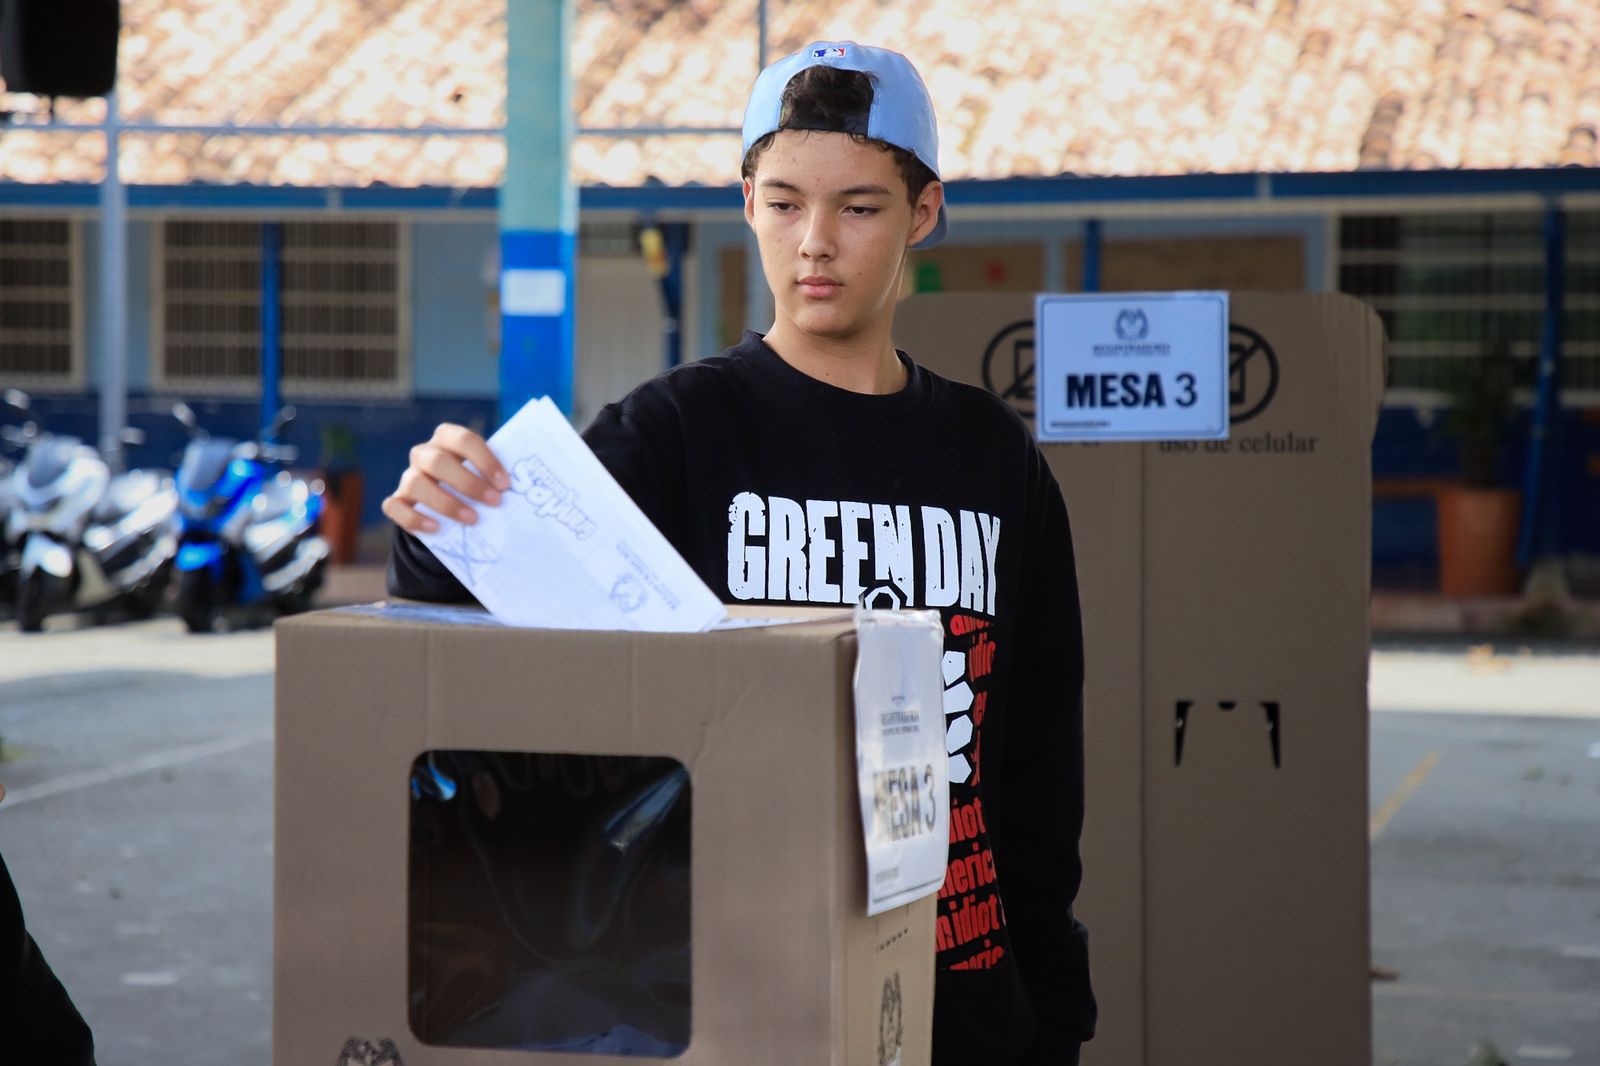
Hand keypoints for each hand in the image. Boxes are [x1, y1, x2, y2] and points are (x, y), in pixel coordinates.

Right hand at [381, 423, 510, 534]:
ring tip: (473, 519)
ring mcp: (408, 477)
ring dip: (446, 503)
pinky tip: (435, 529)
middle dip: (469, 483)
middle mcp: (424, 454)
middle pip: (438, 461)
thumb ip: (496, 476)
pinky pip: (395, 507)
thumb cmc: (474, 481)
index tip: (505, 484)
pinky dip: (414, 519)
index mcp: (447, 438)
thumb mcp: (484, 473)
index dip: (485, 460)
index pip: (464, 440)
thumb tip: (524, 491)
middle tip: (495, 502)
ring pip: (416, 484)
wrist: (447, 501)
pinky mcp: (398, 500)